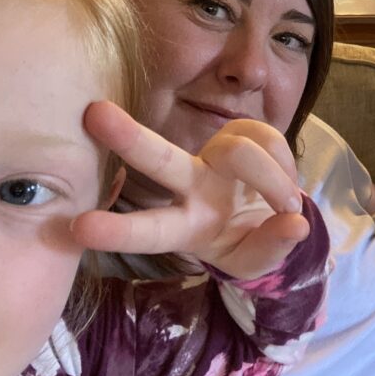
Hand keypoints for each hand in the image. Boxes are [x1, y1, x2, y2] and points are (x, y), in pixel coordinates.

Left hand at [70, 101, 309, 279]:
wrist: (269, 216)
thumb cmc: (248, 243)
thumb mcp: (257, 262)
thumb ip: (273, 247)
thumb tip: (295, 223)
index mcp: (184, 227)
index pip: (149, 230)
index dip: (117, 231)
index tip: (79, 227)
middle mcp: (189, 185)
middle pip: (159, 158)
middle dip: (128, 137)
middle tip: (94, 113)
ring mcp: (214, 155)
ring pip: (240, 151)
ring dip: (272, 180)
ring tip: (286, 203)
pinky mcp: (239, 132)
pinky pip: (267, 139)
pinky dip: (284, 164)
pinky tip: (282, 179)